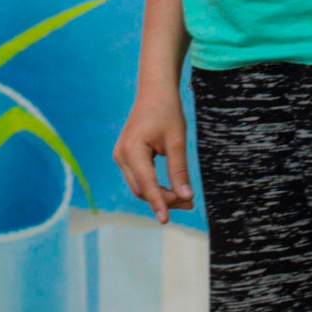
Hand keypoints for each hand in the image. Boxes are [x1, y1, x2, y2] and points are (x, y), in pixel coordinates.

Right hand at [113, 87, 194, 222]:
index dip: (158, 203)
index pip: (146, 184)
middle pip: (142, 189)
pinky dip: (154, 186)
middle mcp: (121, 155)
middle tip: (190, 203)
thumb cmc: (167, 111)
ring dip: (160, 195)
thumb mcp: (177, 141)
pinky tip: (172, 189)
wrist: (155, 90)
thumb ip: (179, 170)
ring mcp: (121, 156)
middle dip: (164, 199)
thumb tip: (186, 197)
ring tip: (185, 199)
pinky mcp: (126, 156)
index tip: (166, 221)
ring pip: (140, 186)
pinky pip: (139, 178)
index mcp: (132, 150)